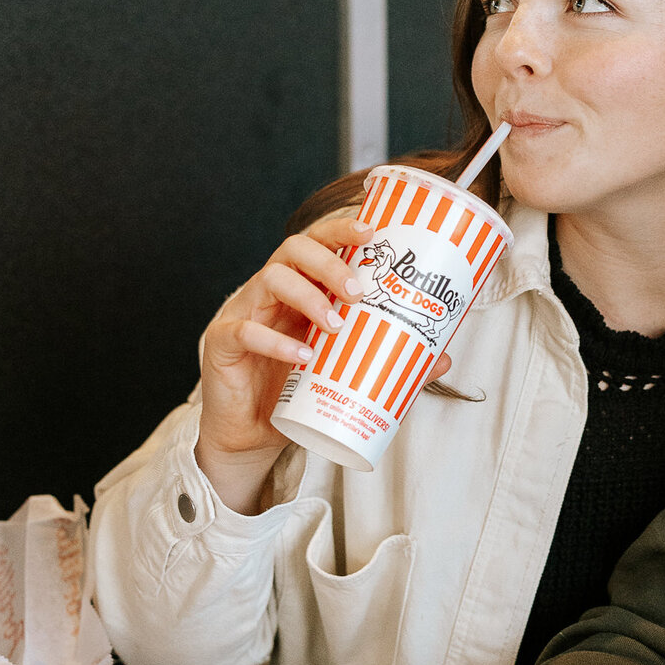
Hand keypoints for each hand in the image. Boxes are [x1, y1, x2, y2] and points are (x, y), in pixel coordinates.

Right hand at [197, 213, 448, 511]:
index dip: (342, 229)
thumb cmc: (294, 392)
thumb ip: (386, 360)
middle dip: (330, 259)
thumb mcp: (344, 372)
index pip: (319, 243)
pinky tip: (303, 355)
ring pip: (271, 279)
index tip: (373, 230)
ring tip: (337, 324)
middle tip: (360, 289)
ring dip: (308, 296)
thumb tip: (442, 357)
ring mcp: (244, 312)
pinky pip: (246, 330)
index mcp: (301, 288)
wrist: (249, 435)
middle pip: (294, 248)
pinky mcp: (222, 342)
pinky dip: (276, 341)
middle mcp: (271, 291)